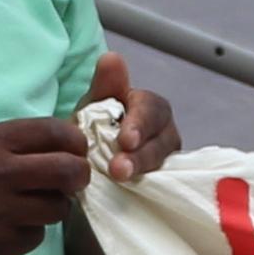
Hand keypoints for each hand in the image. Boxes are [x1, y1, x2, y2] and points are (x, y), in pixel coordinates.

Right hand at [0, 114, 96, 254]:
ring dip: (53, 205)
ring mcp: (1, 214)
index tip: (75, 150)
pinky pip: (37, 236)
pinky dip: (29, 231)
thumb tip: (63, 142)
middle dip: (78, 175)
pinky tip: (5, 226)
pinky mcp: (3, 247)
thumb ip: (11, 141)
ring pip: (58, 208)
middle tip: (73, 179)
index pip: (54, 132)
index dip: (75, 141)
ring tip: (30, 204)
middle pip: (69, 171)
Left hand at [84, 51, 179, 182]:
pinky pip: (163, 186)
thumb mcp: (95, 104)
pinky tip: (132, 196)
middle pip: (162, 142)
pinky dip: (149, 190)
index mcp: (149, 108)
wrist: (87, 160)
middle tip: (118, 169)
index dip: (140, 124)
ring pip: (164, 166)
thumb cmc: (96, 127)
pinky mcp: (162, 184)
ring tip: (119, 181)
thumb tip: (112, 58)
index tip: (125, 140)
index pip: (152, 110)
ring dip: (141, 173)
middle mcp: (163, 133)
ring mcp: (165, 160)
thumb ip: (105, 84)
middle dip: (140, 155)